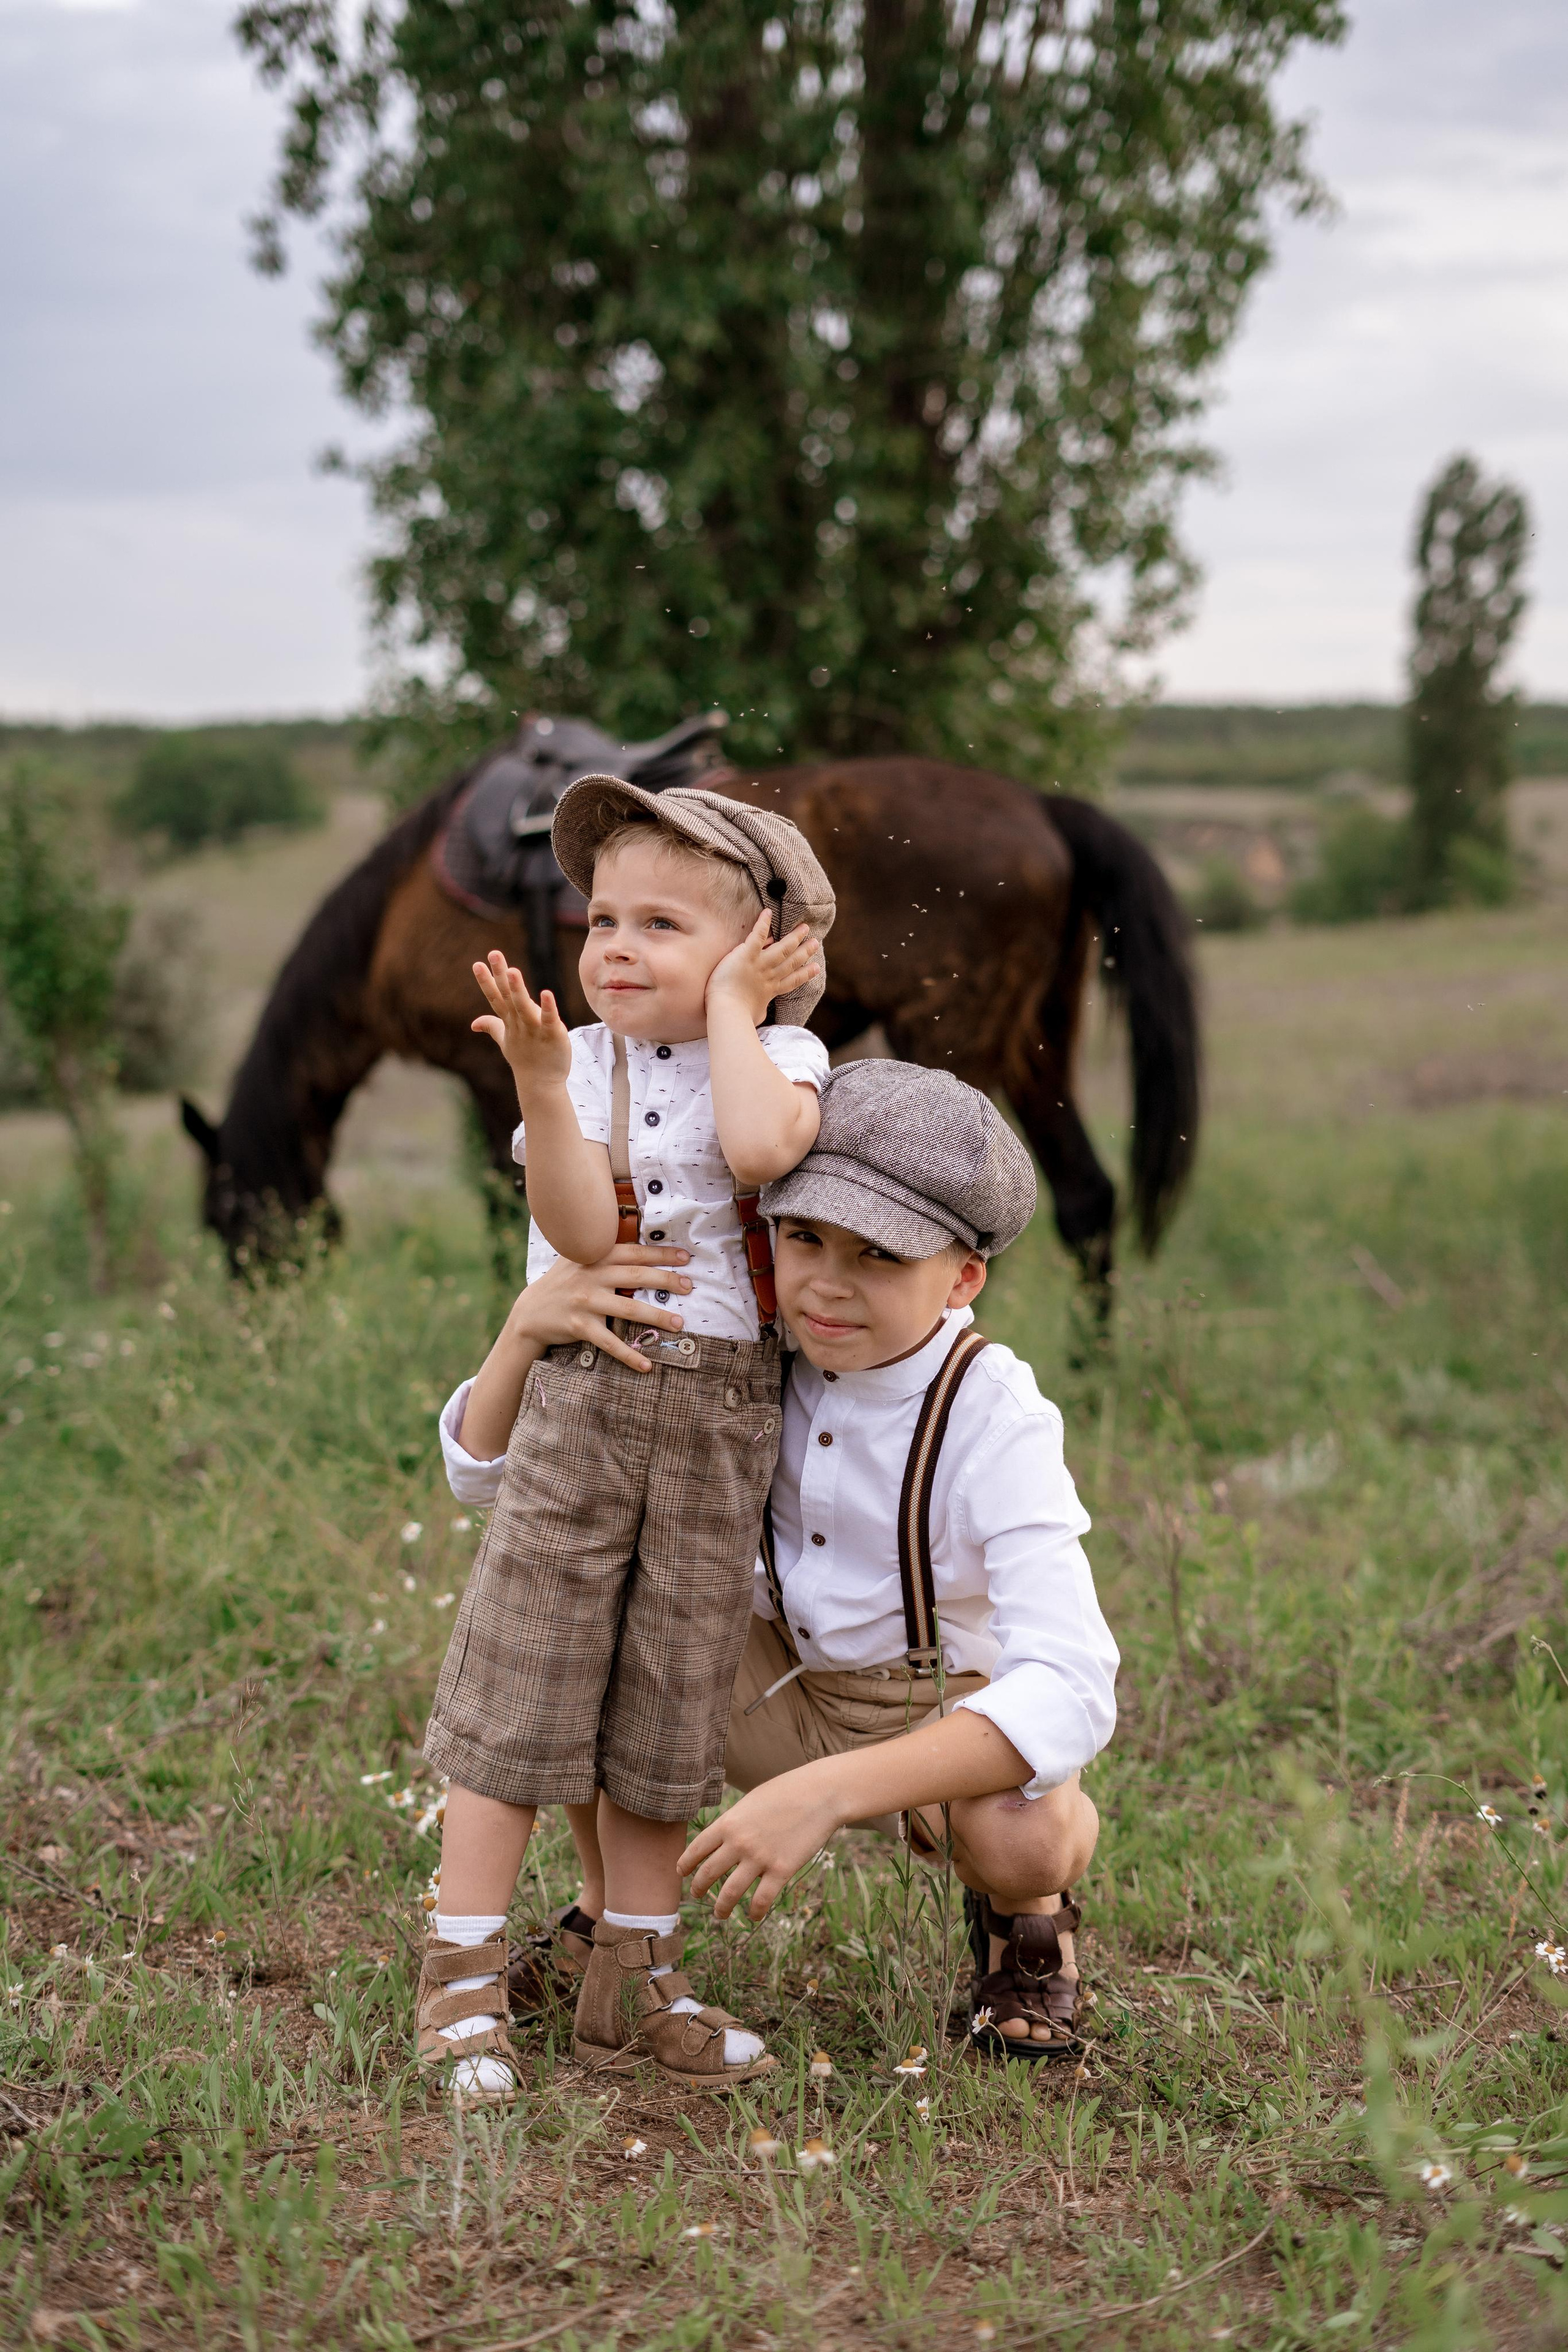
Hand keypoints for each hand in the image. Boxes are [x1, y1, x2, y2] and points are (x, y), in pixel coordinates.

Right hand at [471, 951, 571, 1093]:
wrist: (541, 1084)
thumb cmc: (525, 1060)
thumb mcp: (505, 1040)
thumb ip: (492, 1026)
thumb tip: (473, 1023)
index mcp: (510, 1021)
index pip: (496, 998)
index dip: (487, 982)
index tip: (478, 964)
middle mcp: (519, 1023)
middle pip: (507, 996)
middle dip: (499, 975)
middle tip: (494, 954)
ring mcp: (534, 1029)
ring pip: (523, 1007)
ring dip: (518, 989)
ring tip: (512, 970)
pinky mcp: (552, 1035)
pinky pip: (548, 1019)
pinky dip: (547, 1007)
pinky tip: (546, 993)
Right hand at [509, 1243, 693, 1372]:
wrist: (531, 1312)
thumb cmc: (563, 1283)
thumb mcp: (578, 1259)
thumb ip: (604, 1251)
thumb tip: (641, 1246)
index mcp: (595, 1257)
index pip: (634, 1253)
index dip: (661, 1254)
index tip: (685, 1257)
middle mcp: (591, 1276)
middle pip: (637, 1277)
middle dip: (666, 1281)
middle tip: (689, 1287)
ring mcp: (586, 1302)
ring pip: (629, 1309)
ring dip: (657, 1317)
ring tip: (680, 1324)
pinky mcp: (580, 1327)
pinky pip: (610, 1343)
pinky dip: (629, 1355)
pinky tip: (647, 1365)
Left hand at [679, 1762, 843, 1919]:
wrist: (820, 1794)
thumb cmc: (787, 1792)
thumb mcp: (752, 1801)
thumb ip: (736, 1821)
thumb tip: (724, 1837)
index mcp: (729, 1822)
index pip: (697, 1849)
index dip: (686, 1864)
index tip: (682, 1873)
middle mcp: (739, 1842)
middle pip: (708, 1874)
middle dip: (698, 1888)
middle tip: (697, 1895)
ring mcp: (760, 1858)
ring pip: (730, 1893)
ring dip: (721, 1908)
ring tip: (720, 1914)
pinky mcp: (782, 1870)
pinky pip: (761, 1900)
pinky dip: (755, 1912)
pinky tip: (754, 1915)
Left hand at [705, 914, 821, 1027]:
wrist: (727, 1012)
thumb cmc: (738, 1017)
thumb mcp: (755, 1014)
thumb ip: (760, 1008)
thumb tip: (762, 1009)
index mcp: (771, 990)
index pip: (792, 980)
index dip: (805, 973)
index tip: (816, 967)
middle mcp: (769, 976)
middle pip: (791, 961)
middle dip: (804, 951)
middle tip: (815, 942)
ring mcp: (759, 965)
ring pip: (781, 948)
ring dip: (794, 937)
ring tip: (804, 927)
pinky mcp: (746, 956)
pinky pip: (756, 937)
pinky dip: (763, 924)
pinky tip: (768, 912)